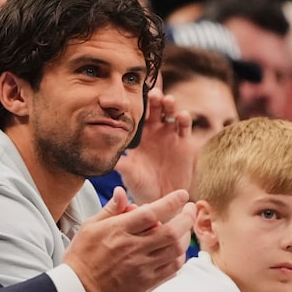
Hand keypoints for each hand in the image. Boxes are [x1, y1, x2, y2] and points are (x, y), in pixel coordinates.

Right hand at [64, 187, 193, 291]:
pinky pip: (172, 269)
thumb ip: (110, 209)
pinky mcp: (145, 282)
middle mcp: (131, 247)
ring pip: (175, 250)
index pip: (151, 212)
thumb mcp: (89, 226)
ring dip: (185, 237)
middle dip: (186, 217)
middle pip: (170, 231)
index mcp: (117, 230)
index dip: (171, 202)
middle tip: (191, 209)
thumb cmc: (81, 256)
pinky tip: (177, 250)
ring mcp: (140, 266)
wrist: (79, 289)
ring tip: (185, 228)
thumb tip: (121, 192)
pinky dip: (179, 257)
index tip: (182, 195)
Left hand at [116, 88, 193, 204]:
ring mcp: (171, 135)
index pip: (138, 116)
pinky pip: (184, 128)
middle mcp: (155, 131)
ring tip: (168, 100)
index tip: (135, 97)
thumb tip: (107, 157)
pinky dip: (184, 120)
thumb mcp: (130, 174)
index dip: (138, 106)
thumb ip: (121, 164)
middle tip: (154, 94)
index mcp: (139, 135)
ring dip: (170, 106)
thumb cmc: (141, 184)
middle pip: (156, 110)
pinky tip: (182, 116)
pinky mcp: (185, 143)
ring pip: (171, 115)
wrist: (162, 198)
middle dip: (156, 100)